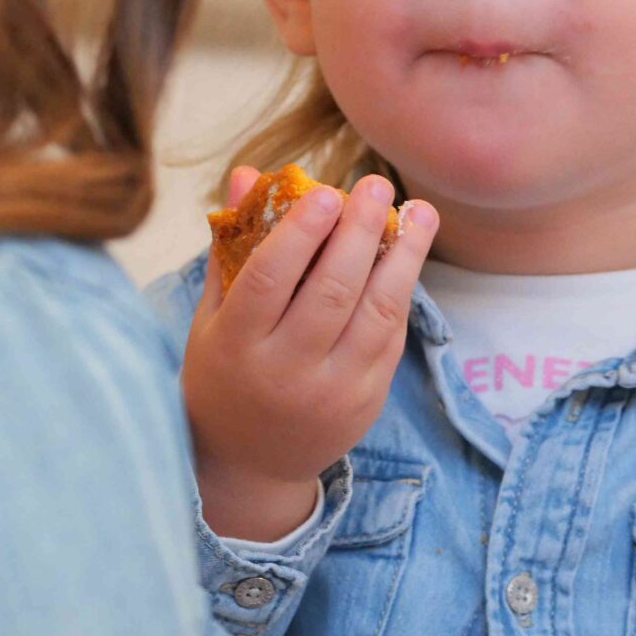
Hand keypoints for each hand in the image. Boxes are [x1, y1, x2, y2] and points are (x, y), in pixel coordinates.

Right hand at [181, 165, 437, 540]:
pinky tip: (411, 252)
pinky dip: (402, 290)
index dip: (300, 233)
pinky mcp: (366, 400)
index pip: (269, 280)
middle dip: (360, 232)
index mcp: (235, 345)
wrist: (250, 462)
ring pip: (376, 312)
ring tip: (420, 210)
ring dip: (404, 256)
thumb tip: (250, 173)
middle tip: (378, 185)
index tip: (327, 191)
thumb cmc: (226, 371)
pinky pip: (391, 336)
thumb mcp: (215, 315)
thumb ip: (234, 246)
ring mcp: (330, 390)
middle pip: (331, 291)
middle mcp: (284, 370)